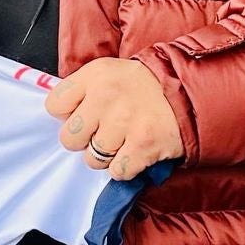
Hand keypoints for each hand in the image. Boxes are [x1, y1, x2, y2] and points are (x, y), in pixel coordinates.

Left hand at [46, 58, 183, 181]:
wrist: (191, 93)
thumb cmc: (146, 86)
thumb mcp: (111, 73)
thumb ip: (83, 91)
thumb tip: (61, 118)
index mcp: (95, 75)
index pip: (54, 104)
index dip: (67, 116)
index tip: (83, 116)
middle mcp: (106, 96)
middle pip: (69, 138)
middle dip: (85, 141)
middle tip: (105, 133)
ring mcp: (124, 122)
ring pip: (92, 159)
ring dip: (107, 156)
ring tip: (124, 142)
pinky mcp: (143, 145)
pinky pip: (117, 171)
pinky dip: (126, 167)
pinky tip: (136, 152)